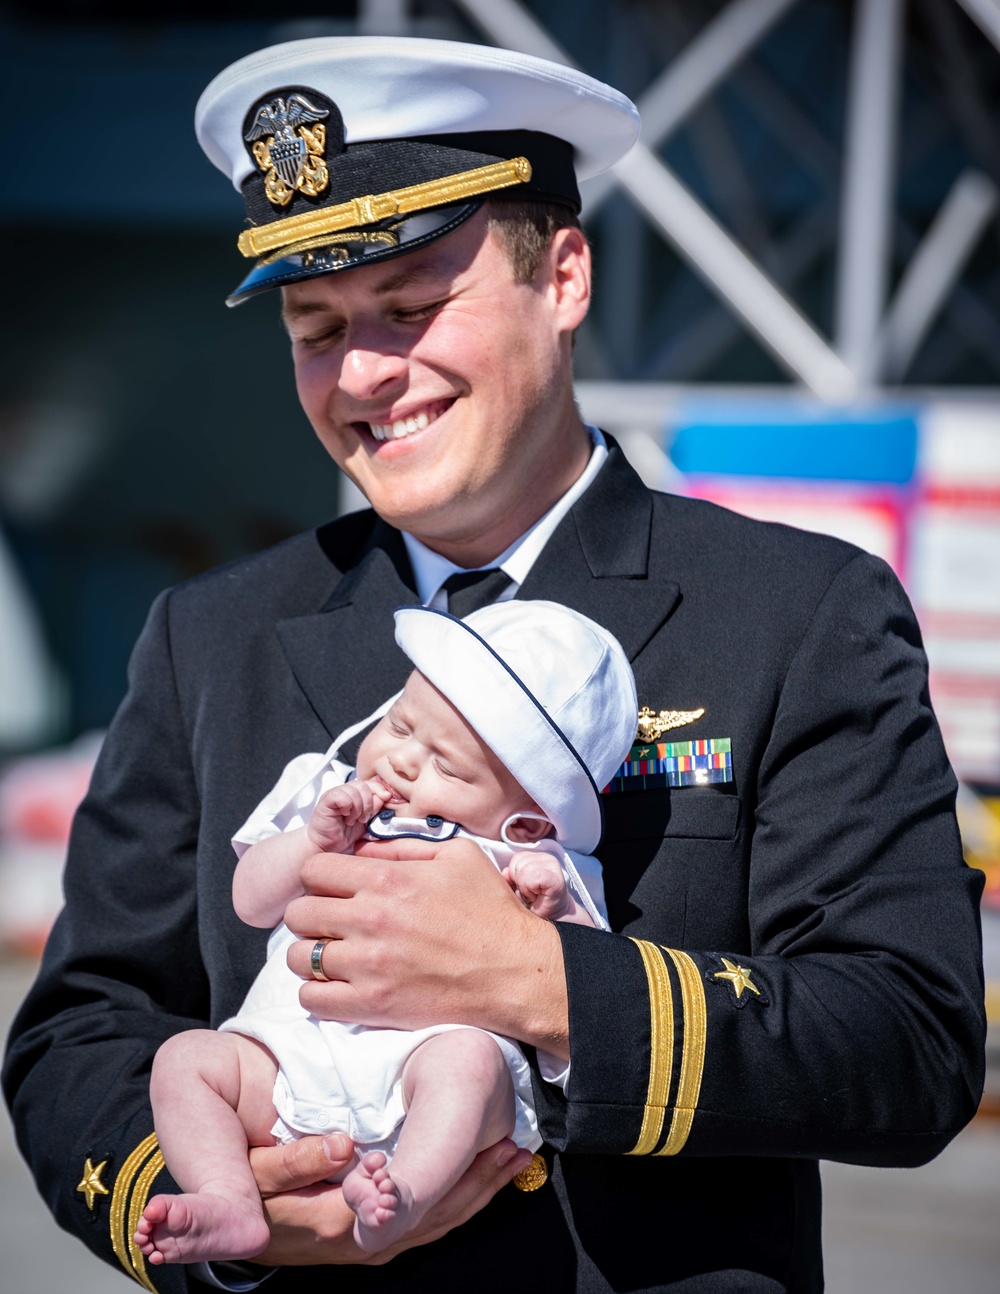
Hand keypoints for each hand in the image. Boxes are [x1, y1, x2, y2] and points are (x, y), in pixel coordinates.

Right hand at [249, 1132, 532, 1265]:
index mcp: (335, 1221)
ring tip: (515, 1158)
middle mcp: (359, 1242)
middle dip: (479, 1181)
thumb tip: (344, 1149)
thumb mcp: (254, 1171)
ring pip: (436, 1224)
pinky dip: (459, 1203)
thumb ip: (294, 1162)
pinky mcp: (370, 1245)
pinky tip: (482, 1181)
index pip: (405, 1204)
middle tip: (518, 1146)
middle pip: (433, 1215)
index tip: (485, 1142)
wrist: (218, 1223)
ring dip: (477, 1192)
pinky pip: (426, 1226)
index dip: (449, 1177)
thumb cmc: (236, 1182)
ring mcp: (367, 1248)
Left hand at [283, 836, 569, 1056]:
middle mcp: (370, 917)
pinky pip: (312, 1000)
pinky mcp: (372, 1004)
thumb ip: (405, 846)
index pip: (313, 870)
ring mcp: (367, 964)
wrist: (516, 971)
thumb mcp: (457, 855)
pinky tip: (339, 986)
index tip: (334, 889)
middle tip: (333, 923)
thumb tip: (364, 847)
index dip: (319, 878)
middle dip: (312, 915)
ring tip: (335, 956)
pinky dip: (318, 994)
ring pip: (297, 957)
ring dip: (311, 955)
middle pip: (298, 912)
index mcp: (387, 877)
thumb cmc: (491, 910)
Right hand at [307, 780, 391, 852]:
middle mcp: (346, 791)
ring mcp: (335, 794)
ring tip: (352, 820)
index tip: (386, 799)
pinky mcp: (326, 800)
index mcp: (356, 794)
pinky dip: (347, 806)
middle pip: (364, 785)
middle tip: (363, 819)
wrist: (327, 846)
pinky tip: (345, 816)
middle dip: (368, 804)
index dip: (380, 790)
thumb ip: (375, 809)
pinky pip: (341, 795)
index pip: (371, 783)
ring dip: (357, 808)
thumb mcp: (366, 822)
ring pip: (354, 790)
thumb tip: (385, 796)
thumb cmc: (345, 834)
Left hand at [505, 852, 571, 918]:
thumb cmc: (534, 901)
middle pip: (519, 864)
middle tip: (530, 892)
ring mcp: (553, 866)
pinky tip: (538, 895)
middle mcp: (546, 857)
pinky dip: (531, 890)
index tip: (524, 887)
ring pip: (524, 870)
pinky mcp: (555, 878)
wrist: (553, 916)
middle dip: (519, 882)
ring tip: (534, 894)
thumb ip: (510, 878)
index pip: (516, 858)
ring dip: (525, 888)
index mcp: (537, 856)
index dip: (514, 875)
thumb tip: (504, 873)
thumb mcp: (518, 887)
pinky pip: (533, 879)